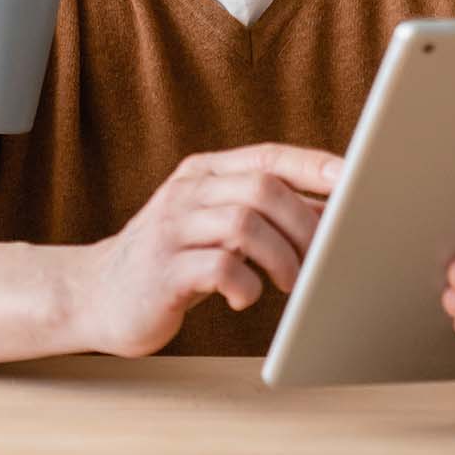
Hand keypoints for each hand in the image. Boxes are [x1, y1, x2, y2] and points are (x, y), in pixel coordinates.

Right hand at [66, 144, 343, 357]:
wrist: (98, 293)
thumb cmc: (173, 259)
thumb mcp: (211, 222)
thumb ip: (260, 210)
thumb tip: (331, 210)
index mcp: (203, 173)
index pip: (268, 156)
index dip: (314, 166)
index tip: (356, 179)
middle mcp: (186, 192)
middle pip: (263, 189)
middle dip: (304, 225)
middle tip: (321, 259)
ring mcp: (171, 228)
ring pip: (244, 224)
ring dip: (282, 258)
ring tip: (289, 283)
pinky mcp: (163, 271)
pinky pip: (219, 268)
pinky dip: (246, 285)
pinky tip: (245, 298)